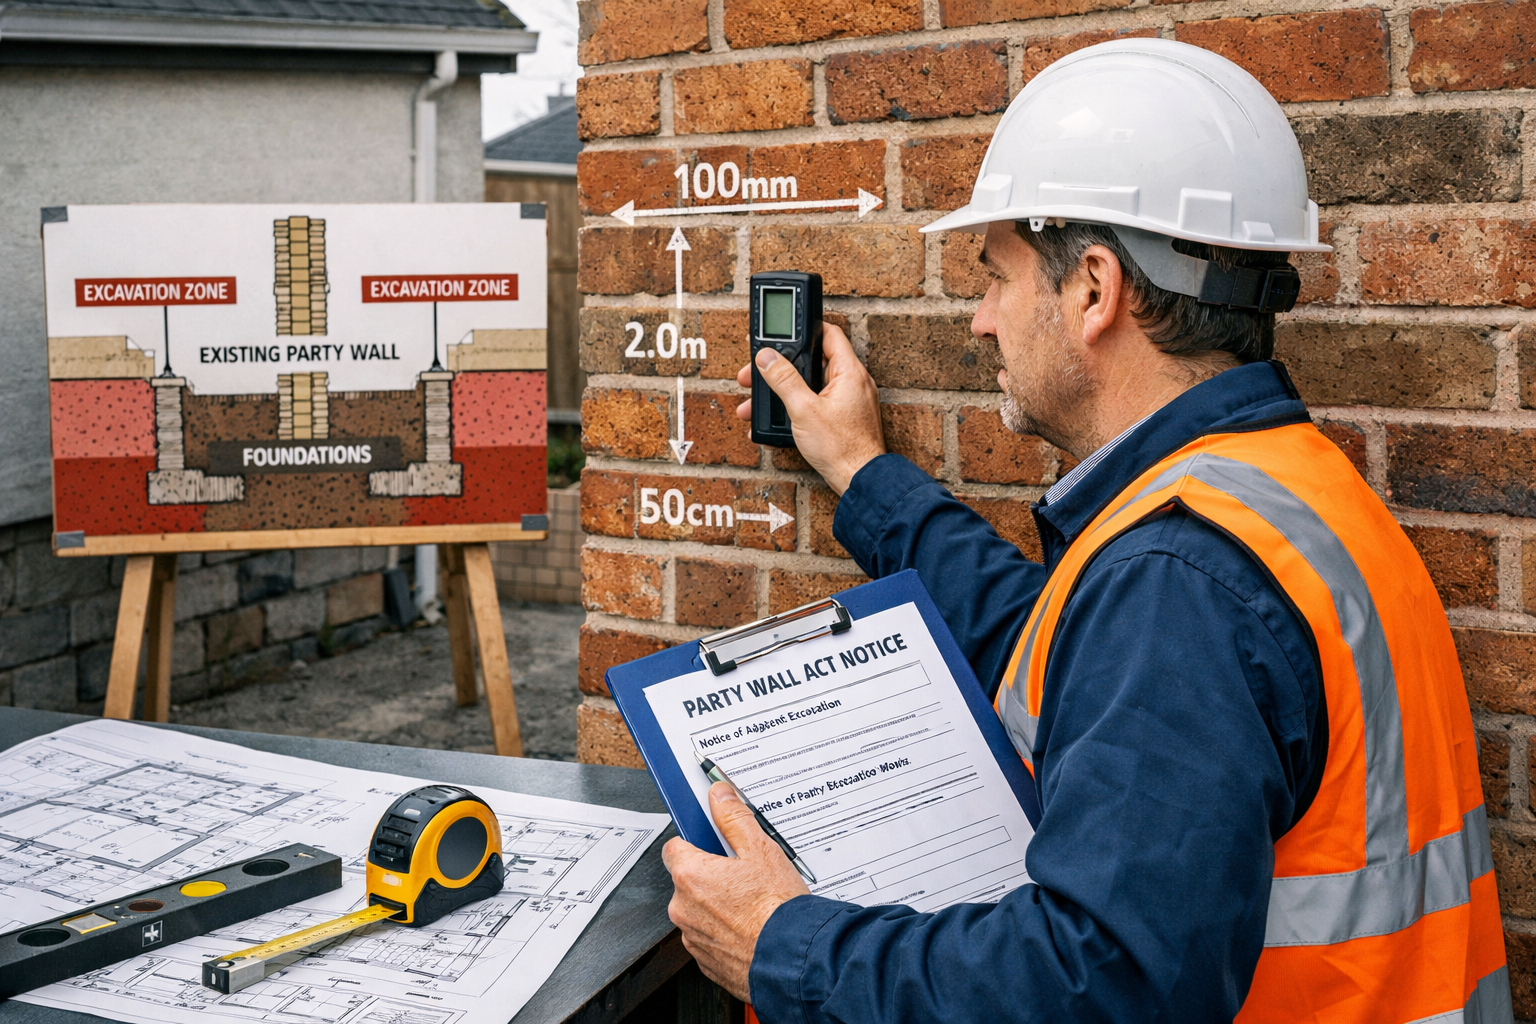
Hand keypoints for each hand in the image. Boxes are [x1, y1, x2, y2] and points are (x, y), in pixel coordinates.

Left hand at [662, 782, 810, 1000]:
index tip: (712, 842)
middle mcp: (683, 908)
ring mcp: (692, 937)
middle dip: (710, 875)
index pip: (675, 846)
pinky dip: (724, 932)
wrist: (792, 959)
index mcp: (691, 875)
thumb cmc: (777, 908)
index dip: (695, 842)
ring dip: (716, 906)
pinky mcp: (705, 961)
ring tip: (751, 903)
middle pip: (688, 880)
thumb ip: (733, 818)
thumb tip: (719, 796)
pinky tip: (750, 927)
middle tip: (742, 875)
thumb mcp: (760, 849)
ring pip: (698, 911)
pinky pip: (709, 937)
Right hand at [736, 323, 885, 493]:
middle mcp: (854, 382)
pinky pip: (819, 402)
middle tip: (760, 371)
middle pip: (815, 360)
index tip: (782, 333)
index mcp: (849, 372)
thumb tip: (766, 357)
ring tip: (760, 399)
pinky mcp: (846, 417)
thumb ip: (783, 380)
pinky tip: (780, 417)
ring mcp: (851, 401)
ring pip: (813, 384)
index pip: (828, 333)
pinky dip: (799, 405)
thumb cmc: (840, 448)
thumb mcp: (803, 410)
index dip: (804, 330)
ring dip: (786, 389)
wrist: (858, 480)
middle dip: (784, 366)